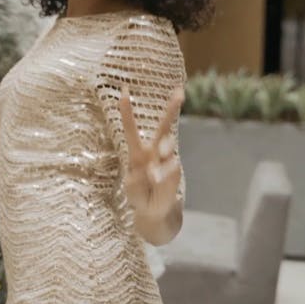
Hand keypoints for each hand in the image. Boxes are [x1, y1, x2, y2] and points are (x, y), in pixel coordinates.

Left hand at [119, 85, 183, 221]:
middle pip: (163, 128)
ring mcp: (166, 162)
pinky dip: (163, 174)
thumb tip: (154, 170)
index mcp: (137, 153)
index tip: (124, 91)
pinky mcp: (174, 174)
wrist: (155, 213)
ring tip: (154, 165)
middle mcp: (154, 153)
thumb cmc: (139, 196)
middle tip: (180, 93)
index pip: (131, 130)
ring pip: (168, 146)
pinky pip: (171, 169)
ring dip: (164, 151)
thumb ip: (137, 179)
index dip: (126, 111)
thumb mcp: (131, 188)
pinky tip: (156, 180)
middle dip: (172, 109)